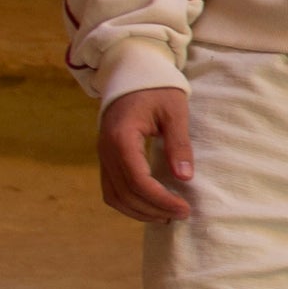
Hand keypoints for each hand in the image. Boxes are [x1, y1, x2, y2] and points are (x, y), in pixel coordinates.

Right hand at [99, 86, 194, 221]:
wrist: (132, 72)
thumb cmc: (157, 89)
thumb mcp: (174, 112)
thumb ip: (179, 144)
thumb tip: (185, 178)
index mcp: (122, 137)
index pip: (138, 180)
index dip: (161, 200)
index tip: (184, 208)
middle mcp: (106, 150)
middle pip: (126, 193)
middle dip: (154, 209)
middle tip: (181, 214)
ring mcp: (103, 155)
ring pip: (115, 196)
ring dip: (139, 212)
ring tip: (167, 216)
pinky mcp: (106, 158)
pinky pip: (111, 189)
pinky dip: (129, 203)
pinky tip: (150, 206)